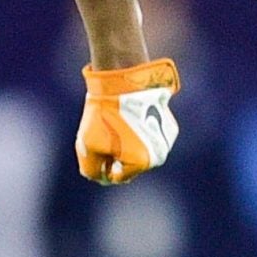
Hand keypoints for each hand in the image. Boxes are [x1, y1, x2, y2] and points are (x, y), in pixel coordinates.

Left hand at [77, 58, 180, 184]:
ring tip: (118, 122)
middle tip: (106, 133)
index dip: (103, 164)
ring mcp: (166, 141)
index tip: (97, 145)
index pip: (117, 177)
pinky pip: (151, 137)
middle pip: (131, 165)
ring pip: (142, 151)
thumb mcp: (87, 145)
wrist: (125, 80)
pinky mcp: (170, 126)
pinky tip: (130, 116)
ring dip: (130, 144)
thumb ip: (91, 169)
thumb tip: (101, 176)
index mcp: (141, 163)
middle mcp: (158, 155)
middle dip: (117, 155)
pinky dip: (140, 132)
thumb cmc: (104, 114)